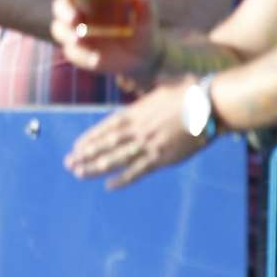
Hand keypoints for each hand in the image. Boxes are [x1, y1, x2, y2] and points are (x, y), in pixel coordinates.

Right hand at [51, 0, 164, 80]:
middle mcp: (78, 12)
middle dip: (63, 11)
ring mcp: (76, 33)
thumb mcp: (147, 16)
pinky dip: (81, 56)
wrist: (144, 56)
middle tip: (74, 17)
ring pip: (59, 30)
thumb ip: (145, 5)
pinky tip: (96, 59)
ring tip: (79, 39)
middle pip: (59, 7)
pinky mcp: (78, 52)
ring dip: (66, 33)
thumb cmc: (142, 27)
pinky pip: (71, 53)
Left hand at [65, 78, 207, 188]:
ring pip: (116, 158)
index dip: (90, 138)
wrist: (208, 105)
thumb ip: (144, 100)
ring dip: (96, 167)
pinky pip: (138, 171)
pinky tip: (109, 185)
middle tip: (68, 163)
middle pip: (105, 144)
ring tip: (79, 173)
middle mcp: (137, 129)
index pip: (106, 128)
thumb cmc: (188, 94)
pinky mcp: (161, 158)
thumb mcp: (158, 91)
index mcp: (135, 112)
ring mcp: (148, 144)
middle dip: (85, 154)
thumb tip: (138, 93)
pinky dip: (123, 179)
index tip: (76, 146)